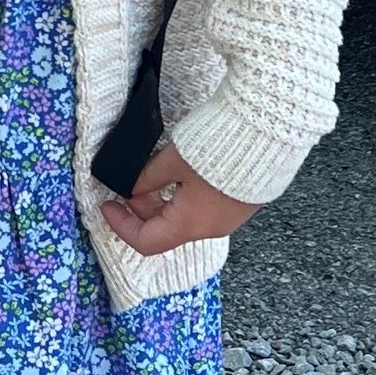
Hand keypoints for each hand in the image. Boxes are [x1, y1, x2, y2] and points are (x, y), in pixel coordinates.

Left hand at [100, 139, 258, 257]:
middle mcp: (211, 227)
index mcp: (191, 223)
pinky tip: (180, 174)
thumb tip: (132, 188)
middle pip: (166, 230)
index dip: (121, 226)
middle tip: (126, 186)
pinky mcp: (240, 202)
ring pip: (185, 218)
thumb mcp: (171, 161)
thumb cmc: (220, 147)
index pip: (147, 241)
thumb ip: (147, 178)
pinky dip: (184, 198)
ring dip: (163, 203)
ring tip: (151, 176)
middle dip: (141, 211)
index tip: (108, 206)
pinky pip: (204, 208)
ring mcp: (229, 217)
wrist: (267, 133)